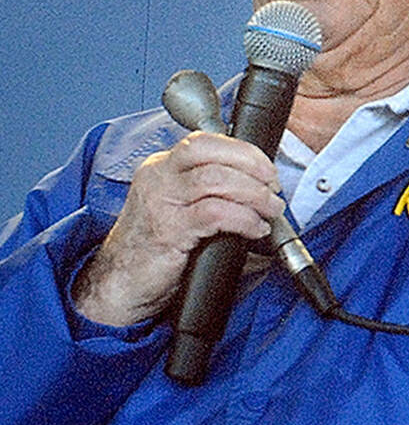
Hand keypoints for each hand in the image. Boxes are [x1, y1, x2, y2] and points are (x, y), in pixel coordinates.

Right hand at [72, 131, 284, 325]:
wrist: (119, 284)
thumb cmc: (154, 246)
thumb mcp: (180, 207)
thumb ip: (210, 192)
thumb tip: (261, 189)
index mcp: (162, 167)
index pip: (206, 141)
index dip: (244, 151)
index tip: (267, 171)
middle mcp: (158, 177)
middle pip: (210, 151)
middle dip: (252, 164)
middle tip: (273, 187)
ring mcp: (160, 202)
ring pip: (216, 179)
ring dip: (254, 193)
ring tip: (270, 209)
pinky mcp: (167, 230)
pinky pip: (215, 213)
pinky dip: (244, 218)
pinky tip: (255, 229)